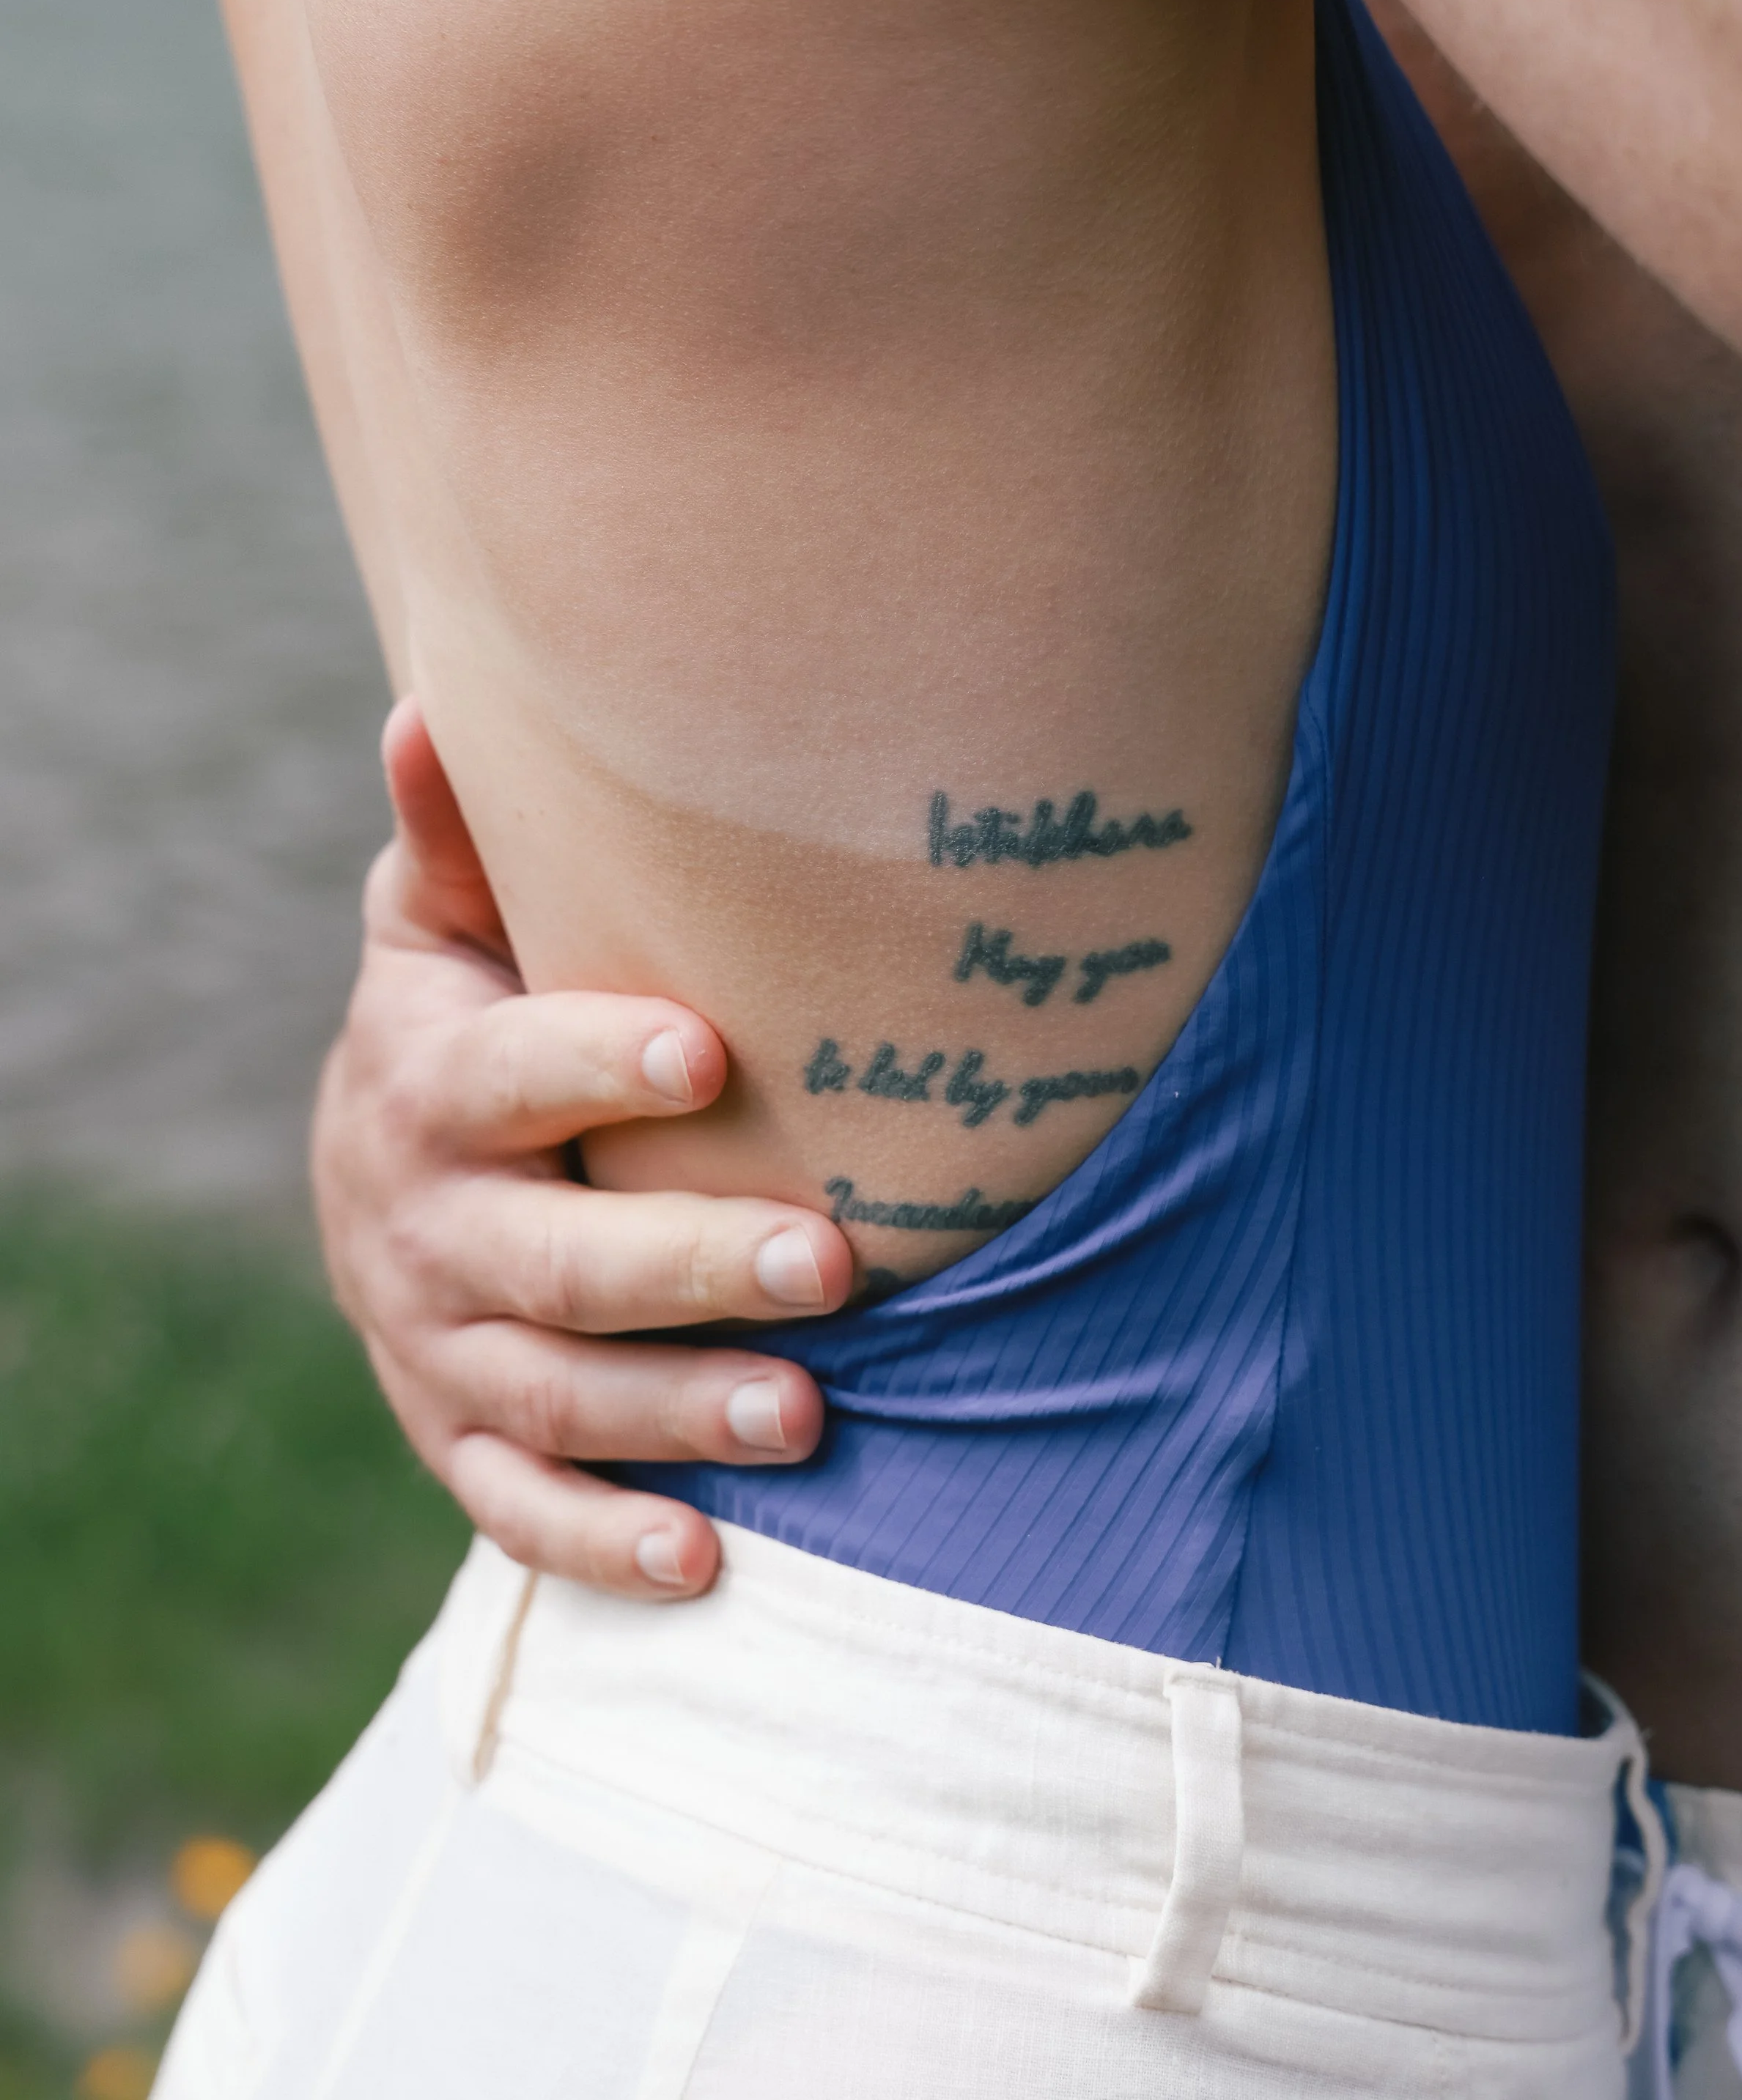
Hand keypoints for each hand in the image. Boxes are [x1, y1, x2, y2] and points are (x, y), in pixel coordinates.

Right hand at [312, 699, 851, 1595]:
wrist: (382, 1176)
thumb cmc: (469, 1021)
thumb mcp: (445, 927)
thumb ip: (458, 844)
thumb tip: (433, 706)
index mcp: (427, 1083)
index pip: (507, 1073)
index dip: (595, 1062)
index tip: (712, 1053)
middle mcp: (422, 1227)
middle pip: (551, 1261)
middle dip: (688, 1266)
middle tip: (834, 1261)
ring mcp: (435, 1348)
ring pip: (550, 1396)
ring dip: (678, 1415)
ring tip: (810, 1414)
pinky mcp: (456, 1439)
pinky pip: (516, 1510)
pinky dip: (600, 1543)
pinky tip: (707, 1559)